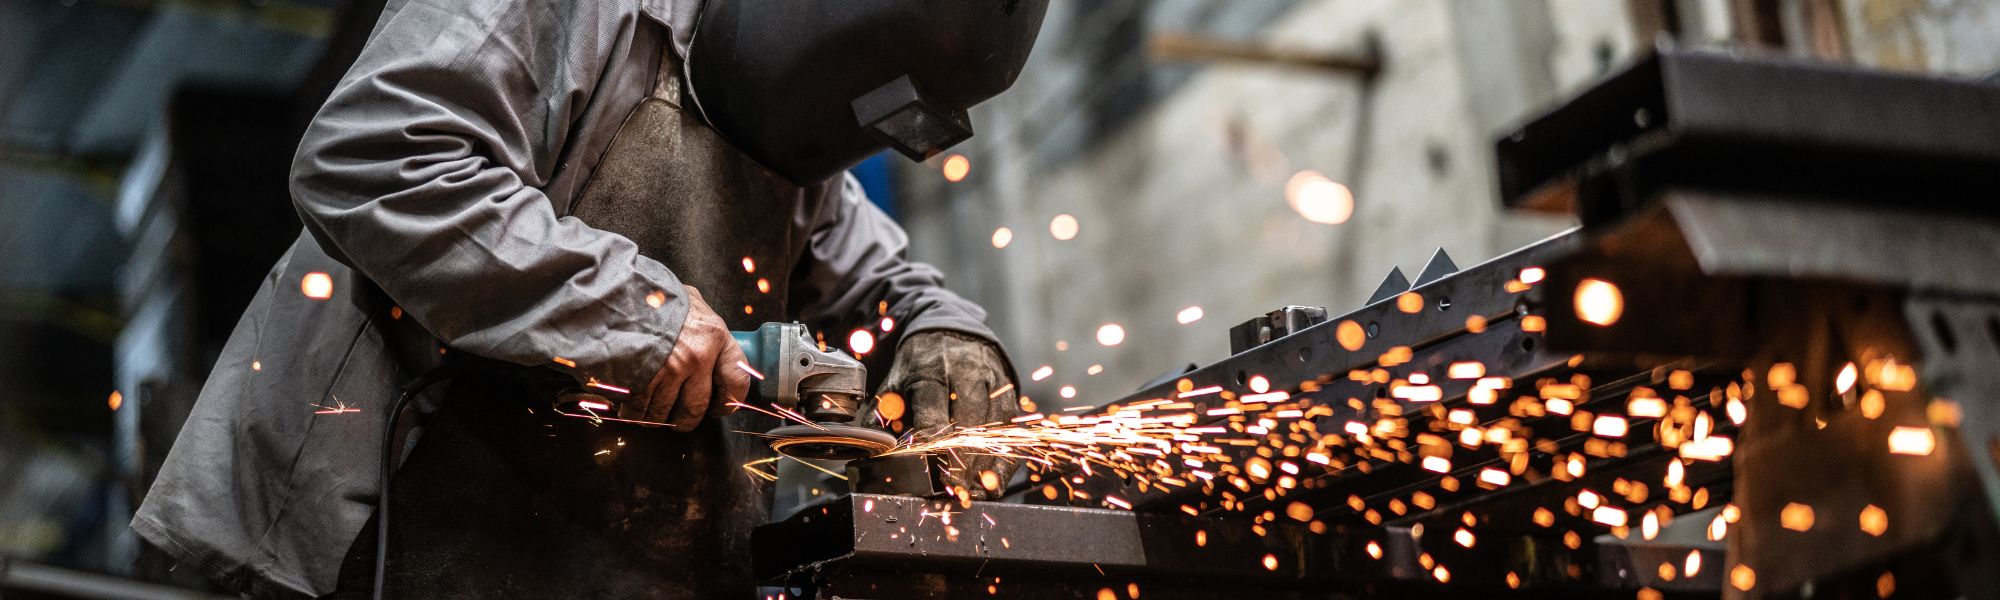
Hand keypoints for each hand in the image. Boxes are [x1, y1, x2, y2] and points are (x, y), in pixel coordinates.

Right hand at [625, 286, 750, 428]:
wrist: (610, 291)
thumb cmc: (650, 294)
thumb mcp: (688, 302)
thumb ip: (702, 326)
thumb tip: (710, 343)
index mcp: (714, 335)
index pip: (737, 380)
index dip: (729, 402)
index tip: (719, 408)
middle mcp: (695, 357)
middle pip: (696, 408)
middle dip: (686, 419)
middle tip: (678, 417)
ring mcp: (667, 371)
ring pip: (665, 414)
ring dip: (656, 417)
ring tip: (649, 407)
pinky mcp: (639, 382)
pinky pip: (639, 412)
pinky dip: (633, 414)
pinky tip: (630, 402)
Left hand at [878, 330, 1020, 498]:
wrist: (950, 327)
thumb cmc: (919, 363)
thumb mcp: (895, 380)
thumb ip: (884, 415)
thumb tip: (873, 450)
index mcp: (930, 371)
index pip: (933, 409)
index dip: (932, 442)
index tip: (930, 469)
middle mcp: (965, 373)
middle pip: (968, 420)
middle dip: (962, 458)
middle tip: (954, 488)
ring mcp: (990, 382)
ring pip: (993, 426)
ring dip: (985, 463)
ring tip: (974, 490)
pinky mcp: (1008, 392)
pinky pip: (1010, 429)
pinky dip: (1004, 458)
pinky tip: (995, 481)